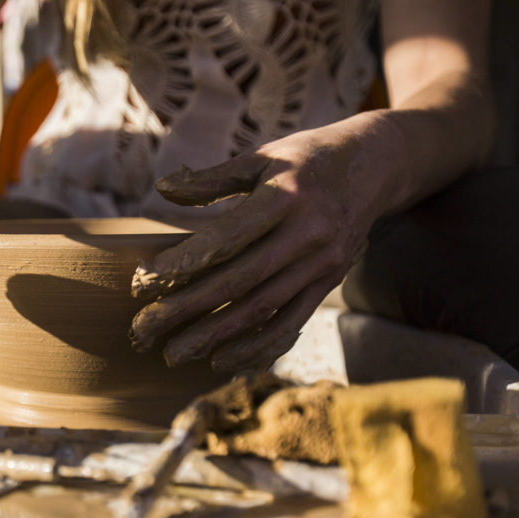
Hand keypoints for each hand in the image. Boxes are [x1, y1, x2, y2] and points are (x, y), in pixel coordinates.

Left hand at [129, 124, 384, 372]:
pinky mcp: (329, 283)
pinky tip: (223, 361)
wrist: (377, 165)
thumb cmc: (306, 157)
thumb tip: (162, 191)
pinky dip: (258, 347)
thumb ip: (212, 179)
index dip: (180, 265)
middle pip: (238, 283)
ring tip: (174, 355)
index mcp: (285, 196)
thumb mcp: (262, 156)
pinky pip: (291, 323)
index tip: (141, 283)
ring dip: (215, 338)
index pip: (225, 240)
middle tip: (142, 332)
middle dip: (185, 311)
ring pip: (262, 310)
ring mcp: (322, 263)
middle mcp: (308, 234)